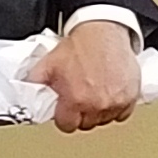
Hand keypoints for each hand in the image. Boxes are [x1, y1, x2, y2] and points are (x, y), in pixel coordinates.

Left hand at [26, 20, 141, 131]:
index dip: (65, 118)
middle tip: (81, 99)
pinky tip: (110, 95)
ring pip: (105, 120)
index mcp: (75, 100)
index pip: (67, 126)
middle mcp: (97, 104)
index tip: (66, 111)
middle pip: (87, 124)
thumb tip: (27, 93)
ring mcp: (116, 102)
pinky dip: (117, 107)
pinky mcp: (130, 96)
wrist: (102, 31)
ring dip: (100, 111)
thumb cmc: (79, 46)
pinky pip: (123, 113)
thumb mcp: (47, 64)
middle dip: (82, 114)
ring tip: (95, 94)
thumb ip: (35, 83)